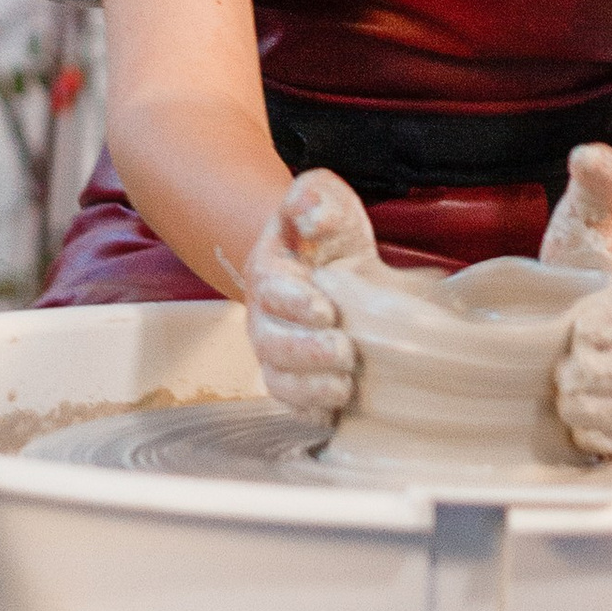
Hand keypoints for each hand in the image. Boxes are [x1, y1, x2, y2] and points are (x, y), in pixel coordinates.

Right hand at [236, 172, 375, 421]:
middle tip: (344, 350)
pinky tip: (335, 414)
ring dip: (309, 388)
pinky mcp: (299, 378)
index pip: (272, 290)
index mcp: (271, 273)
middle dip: (306, 351)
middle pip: (272, 343)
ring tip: (344, 386)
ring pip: (279, 380)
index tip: (326, 309)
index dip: (295, 303)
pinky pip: (294, 405)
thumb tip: (312, 215)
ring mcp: (279, 351)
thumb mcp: (324, 197)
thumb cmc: (326, 232)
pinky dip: (311, 412)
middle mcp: (267, 317)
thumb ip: (313, 196)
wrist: (328, 261)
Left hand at [542, 142, 611, 458]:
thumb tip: (591, 155)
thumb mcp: (591, 211)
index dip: (606, 323)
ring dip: (592, 405)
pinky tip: (566, 418)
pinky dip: (592, 430)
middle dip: (597, 369)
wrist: (595, 283)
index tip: (575, 323)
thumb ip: (599, 180)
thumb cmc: (593, 247)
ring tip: (558, 390)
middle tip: (559, 364)